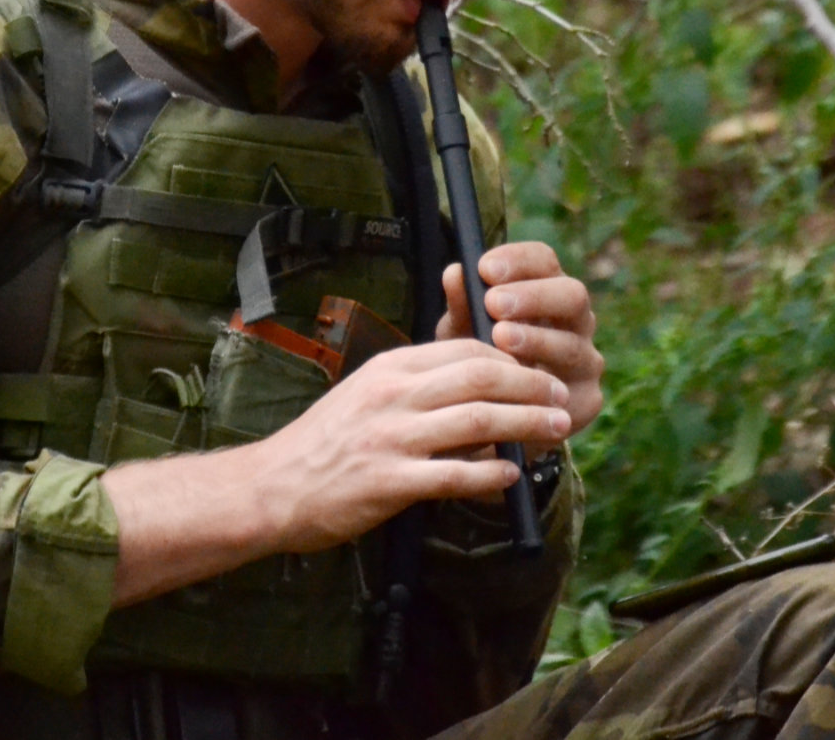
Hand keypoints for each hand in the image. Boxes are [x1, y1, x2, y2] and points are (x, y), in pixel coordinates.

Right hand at [250, 339, 572, 553]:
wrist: (273, 486)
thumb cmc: (324, 444)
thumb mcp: (366, 394)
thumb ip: (416, 386)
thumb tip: (476, 385)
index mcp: (390, 369)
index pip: (466, 348)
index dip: (513, 357)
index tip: (540, 370)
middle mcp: (393, 395)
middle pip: (482, 376)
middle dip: (532, 384)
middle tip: (561, 397)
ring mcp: (391, 438)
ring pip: (478, 420)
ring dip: (527, 424)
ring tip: (557, 429)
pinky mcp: (389, 482)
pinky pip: (455, 475)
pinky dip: (491, 475)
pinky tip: (513, 476)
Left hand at [438, 240, 603, 454]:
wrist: (489, 421)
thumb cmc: (477, 361)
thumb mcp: (462, 332)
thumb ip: (461, 305)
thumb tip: (455, 272)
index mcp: (547, 291)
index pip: (544, 261)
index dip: (518, 260)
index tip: (485, 268)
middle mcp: (575, 321)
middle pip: (572, 295)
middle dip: (533, 296)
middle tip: (494, 303)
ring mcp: (586, 360)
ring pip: (572, 344)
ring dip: (536, 339)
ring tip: (500, 338)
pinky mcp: (587, 400)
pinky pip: (571, 391)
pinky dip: (543, 387)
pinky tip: (517, 384)